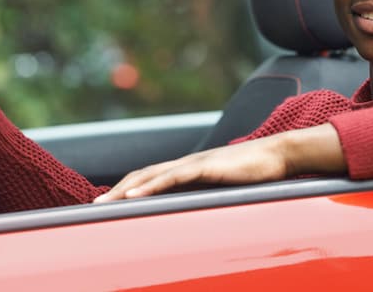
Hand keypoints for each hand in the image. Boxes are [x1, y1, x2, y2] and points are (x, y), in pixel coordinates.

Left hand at [94, 123, 345, 201]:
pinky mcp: (206, 168)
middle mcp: (186, 164)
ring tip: (105, 204)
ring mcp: (194, 164)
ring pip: (152, 177)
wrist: (279, 156)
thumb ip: (206, 197)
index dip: (126, 190)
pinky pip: (173, 178)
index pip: (148, 179)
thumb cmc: (254, 174)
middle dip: (116, 192)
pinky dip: (151, 187)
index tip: (106, 205)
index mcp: (188, 169)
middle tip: (93, 207)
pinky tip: (136, 197)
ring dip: (125, 191)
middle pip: (142, 176)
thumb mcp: (224, 190)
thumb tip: (193, 216)